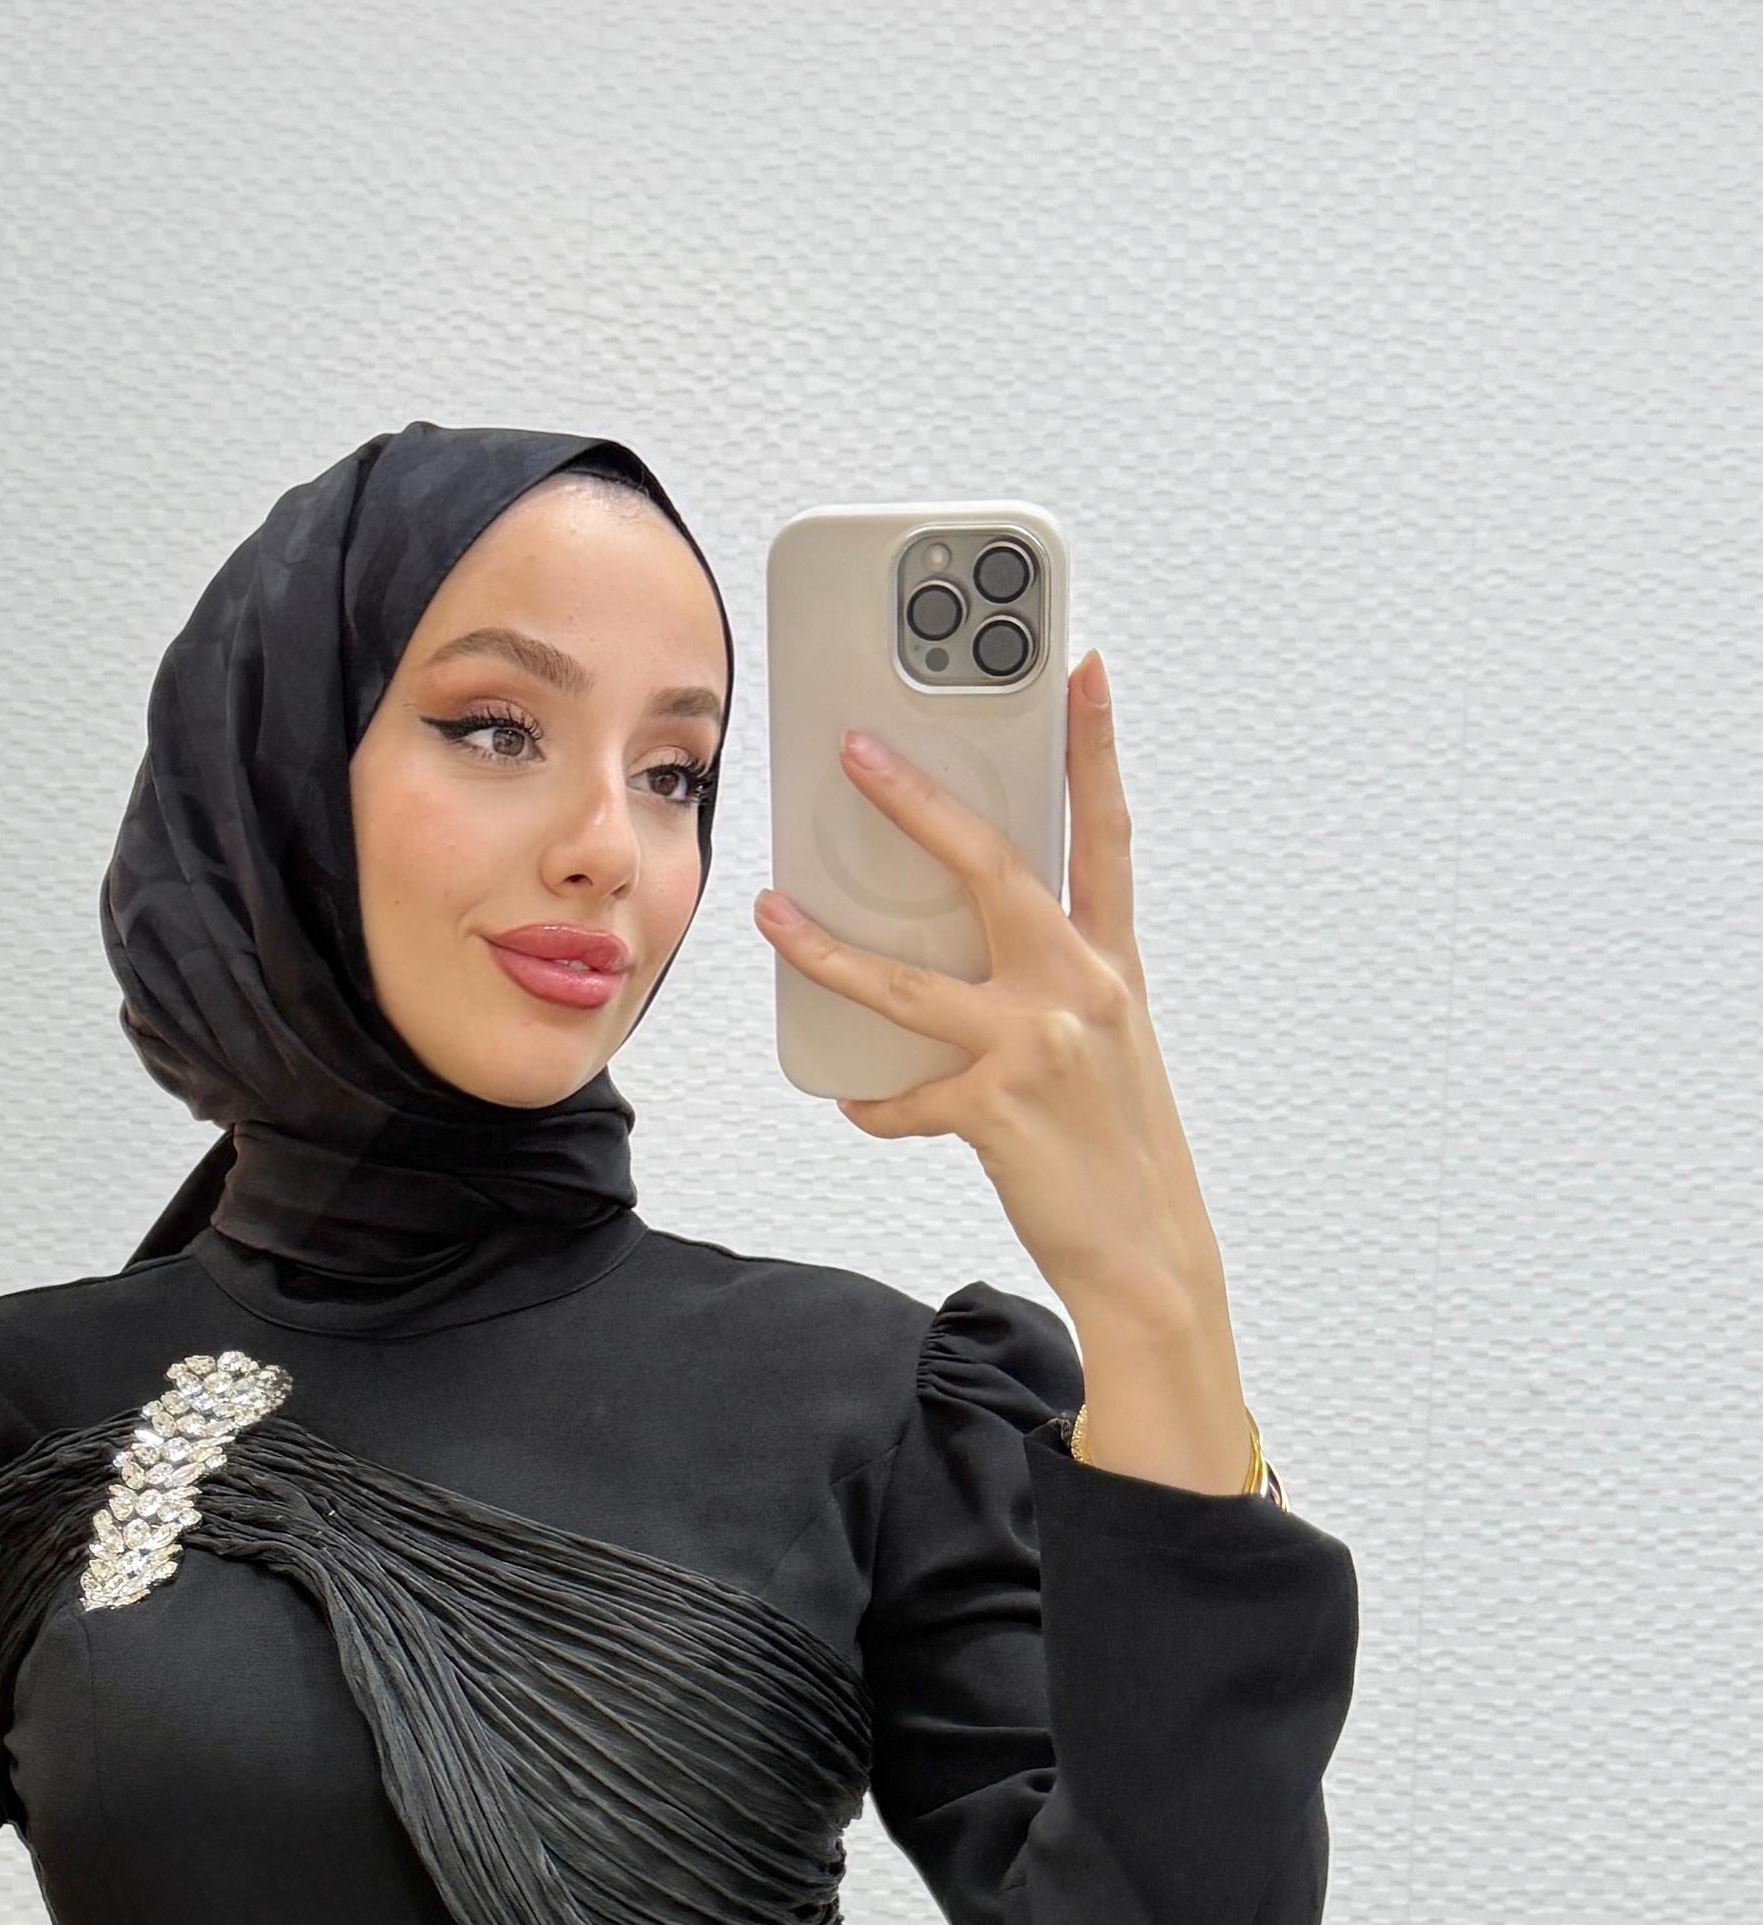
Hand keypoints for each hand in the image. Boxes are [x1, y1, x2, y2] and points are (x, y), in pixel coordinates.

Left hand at [755, 652, 1254, 1493]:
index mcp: (1111, 966)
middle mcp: (1080, 990)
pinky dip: (874, 1103)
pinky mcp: (995, 1109)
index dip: (1093, 748)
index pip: (1104, 834)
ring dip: (828, 946)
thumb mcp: (1105, 1046)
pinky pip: (903, 1097)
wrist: (1150, 1255)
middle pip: (991, 869)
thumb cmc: (1120, 1147)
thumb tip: (974, 948)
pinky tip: (857, 1104)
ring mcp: (1038, 1047)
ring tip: (774, 911)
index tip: (1080, 669)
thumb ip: (1049, 984)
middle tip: (856, 753)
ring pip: (908, 981)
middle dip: (919, 805)